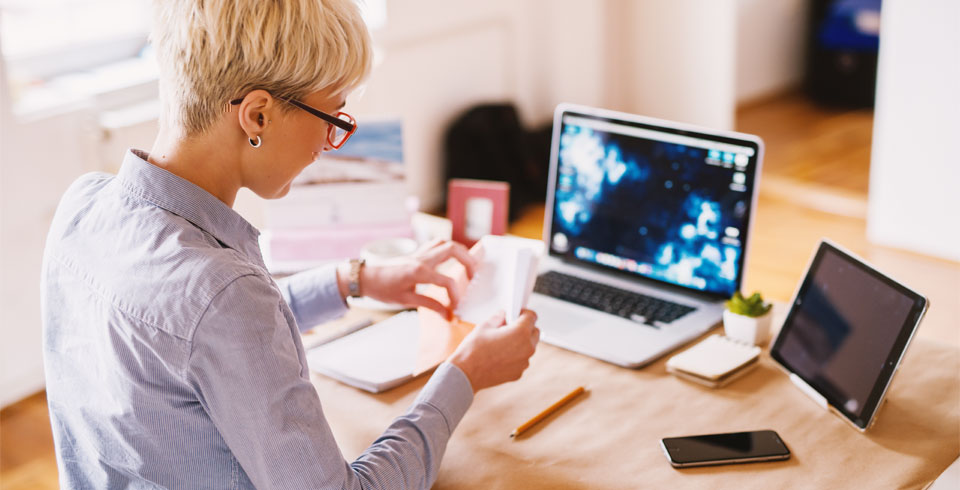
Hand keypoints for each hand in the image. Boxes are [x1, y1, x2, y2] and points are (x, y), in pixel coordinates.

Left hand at [346, 240, 477, 317]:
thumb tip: (448, 316)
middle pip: (453, 249)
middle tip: (474, 275)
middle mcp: (421, 258)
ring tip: (468, 265)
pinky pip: (436, 244)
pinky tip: (452, 259)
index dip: (455, 295)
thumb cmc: (382, 290)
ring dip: (460, 251)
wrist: (365, 277)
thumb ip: (430, 305)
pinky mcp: (416, 252)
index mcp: (418, 272)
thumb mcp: (405, 301)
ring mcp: (419, 253)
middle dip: (468, 261)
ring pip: (446, 242)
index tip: (455, 308)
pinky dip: (448, 248)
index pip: (447, 281)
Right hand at [448, 309, 539, 392]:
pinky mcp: (518, 373)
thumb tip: (503, 316)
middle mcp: (527, 348)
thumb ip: (498, 318)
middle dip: (525, 328)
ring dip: (521, 343)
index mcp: (520, 332)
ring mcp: (524, 362)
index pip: (532, 316)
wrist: (466, 374)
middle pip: (534, 332)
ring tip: (503, 343)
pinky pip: (522, 360)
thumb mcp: (484, 326)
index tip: (516, 314)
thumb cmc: (473, 350)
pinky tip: (500, 356)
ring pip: (529, 347)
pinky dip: (516, 356)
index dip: (523, 313)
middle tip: (509, 327)